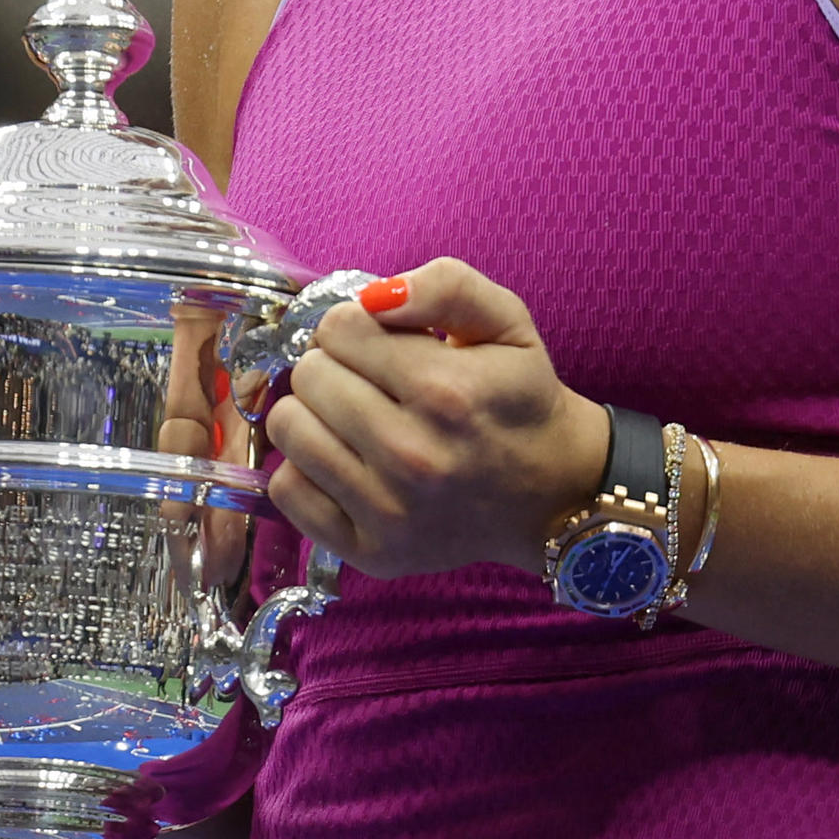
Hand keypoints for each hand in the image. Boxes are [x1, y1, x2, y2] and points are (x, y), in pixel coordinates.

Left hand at [260, 259, 612, 578]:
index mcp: (445, 391)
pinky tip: (344, 462)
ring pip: (289, 430)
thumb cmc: (518, 400)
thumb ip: (446, 286)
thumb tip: (374, 296)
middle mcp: (414, 456)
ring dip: (311, 414)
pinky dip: (305, 470)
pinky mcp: (371, 552)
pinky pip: (287, 491)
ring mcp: (390, 511)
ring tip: (350, 419)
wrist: (551, 494)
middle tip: (369, 383)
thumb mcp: (507, 322)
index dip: (354, 326)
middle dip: (333, 367)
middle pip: (310, 376)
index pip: (339, 328)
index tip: (378, 343)